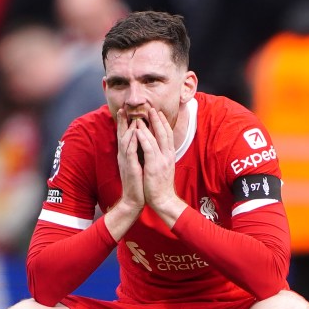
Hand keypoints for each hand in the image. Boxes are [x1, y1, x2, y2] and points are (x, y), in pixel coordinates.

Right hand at [104, 110, 144, 240]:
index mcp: (126, 155)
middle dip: (122, 122)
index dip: (124, 123)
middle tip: (123, 108)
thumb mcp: (136, 164)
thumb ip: (136, 153)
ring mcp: (126, 161)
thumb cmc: (137, 183)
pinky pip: (130, 152)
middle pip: (122, 135)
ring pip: (126, 141)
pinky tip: (135, 133)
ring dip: (128, 128)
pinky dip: (132, 142)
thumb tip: (139, 142)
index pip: (125, 135)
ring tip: (130, 116)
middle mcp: (124, 156)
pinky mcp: (130, 168)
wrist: (135, 200)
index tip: (124, 111)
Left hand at [135, 108, 185, 225]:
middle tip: (152, 108)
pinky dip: (144, 138)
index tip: (158, 113)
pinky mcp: (154, 166)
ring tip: (142, 115)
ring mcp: (162, 160)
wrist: (163, 200)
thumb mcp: (163, 168)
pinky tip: (138, 130)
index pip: (168, 135)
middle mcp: (167, 156)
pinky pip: (149, 148)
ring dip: (149, 125)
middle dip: (158, 119)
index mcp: (169, 156)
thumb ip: (161, 157)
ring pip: (157, 138)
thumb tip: (158, 149)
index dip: (163, 123)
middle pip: (164, 133)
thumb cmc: (160, 186)